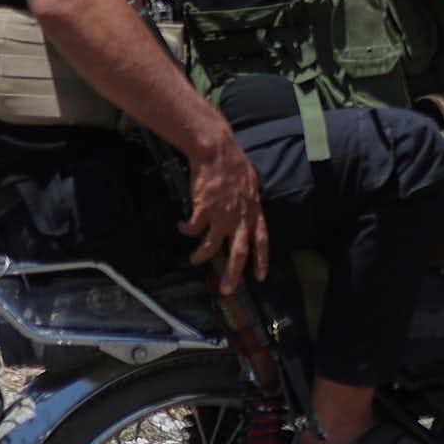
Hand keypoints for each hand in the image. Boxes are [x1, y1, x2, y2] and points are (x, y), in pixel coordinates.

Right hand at [181, 123, 268, 295]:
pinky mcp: (204, 210)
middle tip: (227, 291)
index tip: (260, 277)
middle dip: (233, 273)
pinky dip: (187, 230)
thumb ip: (250, 202)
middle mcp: (240, 217)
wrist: (217, 152)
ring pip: (212, 246)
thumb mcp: (251, 185)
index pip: (262, 240)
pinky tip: (182, 227)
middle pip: (239, 252)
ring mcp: (222, 215)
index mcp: (254, 211)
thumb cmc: (235, 165)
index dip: (261, 260)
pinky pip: (193, 229)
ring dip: (202, 255)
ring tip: (194, 260)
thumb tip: (251, 210)